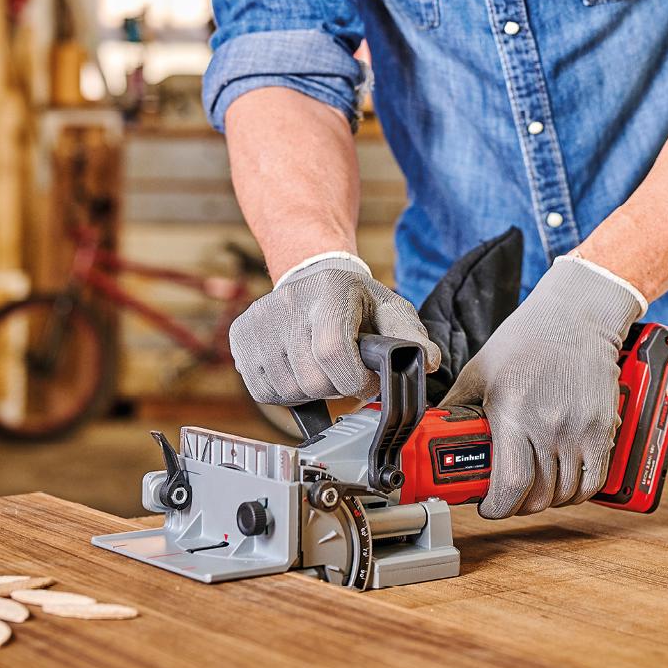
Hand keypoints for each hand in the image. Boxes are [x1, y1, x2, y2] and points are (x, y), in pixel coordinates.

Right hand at [228, 255, 439, 404]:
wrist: (311, 276)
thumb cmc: (354, 299)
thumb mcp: (389, 309)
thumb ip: (411, 337)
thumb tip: (427, 363)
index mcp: (330, 290)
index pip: (334, 353)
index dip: (356, 380)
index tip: (366, 380)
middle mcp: (288, 302)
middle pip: (311, 379)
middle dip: (335, 387)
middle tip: (345, 373)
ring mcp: (260, 320)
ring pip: (287, 390)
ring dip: (311, 392)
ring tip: (322, 368)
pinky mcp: (241, 337)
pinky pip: (263, 391)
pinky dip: (285, 392)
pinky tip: (298, 370)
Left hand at [438, 257, 643, 517]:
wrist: (577, 316)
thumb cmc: (528, 338)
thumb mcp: (480, 369)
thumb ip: (456, 405)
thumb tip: (434, 430)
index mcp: (514, 412)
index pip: (510, 483)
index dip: (497, 506)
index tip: (488, 505)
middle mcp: (549, 425)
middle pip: (538, 495)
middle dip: (518, 504)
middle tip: (508, 496)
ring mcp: (580, 430)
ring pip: (565, 493)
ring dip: (547, 499)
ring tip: (534, 487)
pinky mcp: (603, 429)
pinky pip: (593, 481)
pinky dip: (578, 492)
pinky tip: (564, 483)